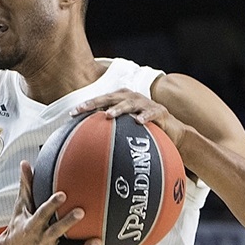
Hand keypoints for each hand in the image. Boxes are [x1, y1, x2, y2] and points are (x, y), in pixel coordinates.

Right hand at [0, 161, 107, 244]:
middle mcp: (41, 240)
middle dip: (68, 222)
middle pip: (56, 231)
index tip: (62, 194)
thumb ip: (26, 185)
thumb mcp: (20, 207)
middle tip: (82, 212)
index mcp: (31, 226)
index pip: (41, 214)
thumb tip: (25, 162)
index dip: (51, 205)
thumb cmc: (19, 224)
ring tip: (99, 242)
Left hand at [72, 88, 189, 146]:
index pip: (101, 100)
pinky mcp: (159, 112)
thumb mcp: (127, 129)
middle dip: (96, 102)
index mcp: (122, 100)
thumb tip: (88, 146)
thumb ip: (111, 132)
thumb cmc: (145, 130)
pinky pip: (151, 114)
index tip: (72, 114)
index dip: (87, 105)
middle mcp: (132, 98)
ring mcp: (146, 104)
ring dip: (118, 108)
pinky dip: (145, 117)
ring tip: (108, 115)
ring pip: (130, 104)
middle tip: (83, 109)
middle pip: (111, 98)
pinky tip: (139, 122)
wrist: (172, 131)